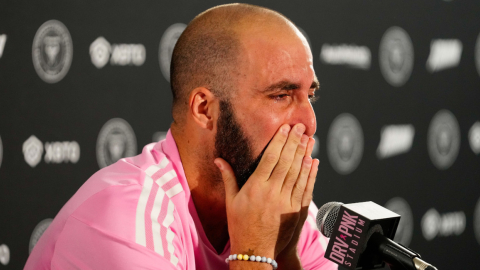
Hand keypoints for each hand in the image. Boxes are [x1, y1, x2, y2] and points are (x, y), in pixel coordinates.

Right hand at [215, 123, 318, 259]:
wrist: (255, 250)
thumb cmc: (240, 225)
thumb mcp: (231, 201)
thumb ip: (228, 178)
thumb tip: (219, 160)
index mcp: (255, 187)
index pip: (270, 158)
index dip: (279, 141)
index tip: (285, 128)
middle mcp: (272, 192)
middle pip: (286, 161)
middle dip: (294, 142)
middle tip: (300, 127)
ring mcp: (286, 201)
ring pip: (298, 172)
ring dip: (304, 153)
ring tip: (309, 138)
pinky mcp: (295, 210)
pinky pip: (305, 188)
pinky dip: (310, 174)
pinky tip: (313, 161)